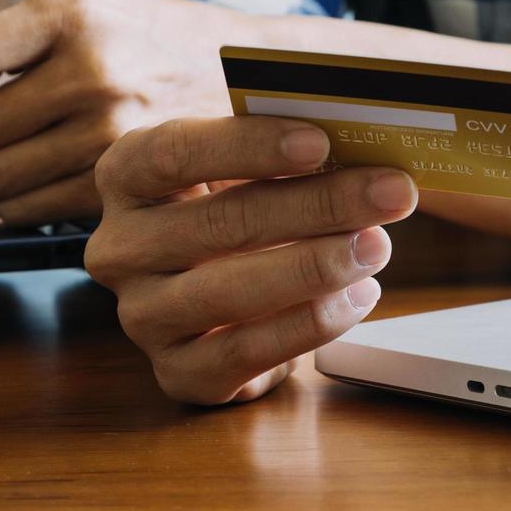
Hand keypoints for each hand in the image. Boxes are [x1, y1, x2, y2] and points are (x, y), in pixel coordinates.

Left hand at [0, 0, 233, 225]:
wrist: (247, 75)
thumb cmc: (148, 40)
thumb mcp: (83, 7)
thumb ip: (0, 42)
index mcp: (73, 14)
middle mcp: (94, 72)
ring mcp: (112, 134)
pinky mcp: (123, 184)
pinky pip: (28, 211)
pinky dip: (8, 204)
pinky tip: (23, 180)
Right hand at [85, 115, 417, 404]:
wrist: (210, 298)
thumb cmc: (233, 211)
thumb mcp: (241, 169)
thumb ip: (279, 151)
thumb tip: (357, 138)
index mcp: (125, 176)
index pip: (174, 152)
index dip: (248, 145)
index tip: (320, 142)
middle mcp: (119, 248)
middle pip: (220, 222)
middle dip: (317, 205)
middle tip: (390, 192)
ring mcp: (142, 316)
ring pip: (229, 292)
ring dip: (316, 267)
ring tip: (378, 245)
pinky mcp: (176, 373)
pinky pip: (245, 352)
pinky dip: (310, 324)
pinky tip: (359, 295)